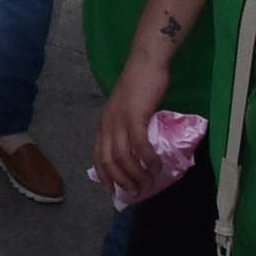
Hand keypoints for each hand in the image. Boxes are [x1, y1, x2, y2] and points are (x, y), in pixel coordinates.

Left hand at [92, 55, 167, 198]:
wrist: (146, 63)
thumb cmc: (139, 87)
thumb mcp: (125, 111)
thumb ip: (126, 129)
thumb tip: (136, 152)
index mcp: (103, 125)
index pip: (98, 158)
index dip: (105, 177)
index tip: (115, 192)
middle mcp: (107, 125)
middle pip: (108, 162)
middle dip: (121, 182)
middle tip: (136, 192)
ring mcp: (119, 120)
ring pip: (123, 157)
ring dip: (136, 174)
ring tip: (148, 183)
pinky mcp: (135, 116)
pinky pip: (140, 144)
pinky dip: (148, 159)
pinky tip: (157, 166)